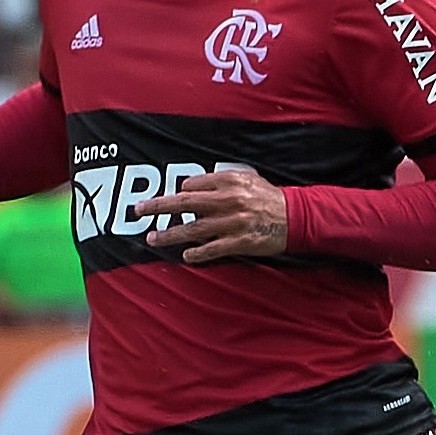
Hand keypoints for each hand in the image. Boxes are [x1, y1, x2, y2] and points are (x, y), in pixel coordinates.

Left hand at [138, 167, 286, 263]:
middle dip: (159, 207)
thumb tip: (190, 187)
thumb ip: (220, 181)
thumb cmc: (269, 198)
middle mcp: (228, 201)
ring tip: (153, 238)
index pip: (193, 185)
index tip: (172, 200)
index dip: (180, 192)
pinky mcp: (240, 242)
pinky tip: (186, 255)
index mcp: (228, 182)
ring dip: (171, 234)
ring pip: (194, 228)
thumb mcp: (247, 179)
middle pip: (185, 203)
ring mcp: (233, 223)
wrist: (296, 217)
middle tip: (140, 210)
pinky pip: (213, 249)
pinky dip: (198, 253)